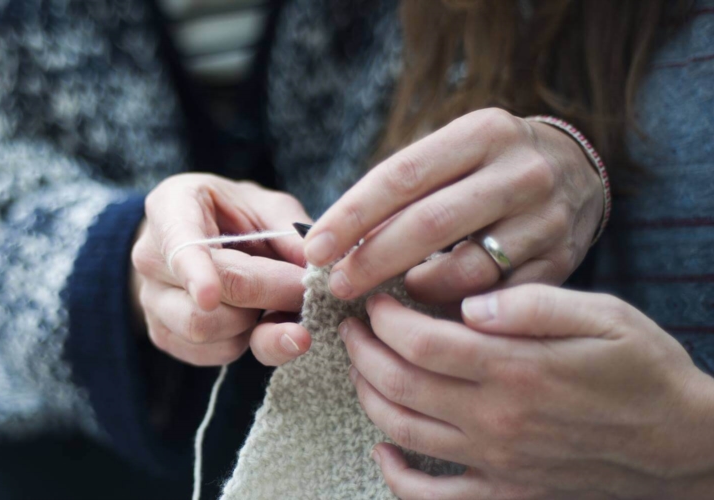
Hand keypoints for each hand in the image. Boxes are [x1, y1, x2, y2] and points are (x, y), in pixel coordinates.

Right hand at [130, 173, 313, 365]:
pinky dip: (246, 343)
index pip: (179, 243)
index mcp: (171, 207)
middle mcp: (150, 256)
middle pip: (206, 297)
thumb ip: (289, 231)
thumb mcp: (266, 206)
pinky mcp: (164, 334)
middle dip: (267, 297)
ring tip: (277, 304)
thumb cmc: (237, 215)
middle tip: (306, 293)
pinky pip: (210, 353)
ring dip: (255, 325)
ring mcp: (152, 300)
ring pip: (205, 330)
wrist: (205, 238)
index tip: (210, 297)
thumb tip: (313, 271)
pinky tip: (257, 321)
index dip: (195, 271)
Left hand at [304, 108, 604, 302]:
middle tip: (336, 286)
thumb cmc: (489, 165)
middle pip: (430, 224)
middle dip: (373, 260)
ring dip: (415, 290)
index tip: (315, 249)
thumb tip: (334, 240)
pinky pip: (498, 299)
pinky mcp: (562, 262)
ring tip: (383, 303)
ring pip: (466, 268)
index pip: (402, 175)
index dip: (352, 215)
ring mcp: (546, 218)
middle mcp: (521, 171)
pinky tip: (427, 319)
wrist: (581, 172)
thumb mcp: (456, 152)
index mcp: (483, 133)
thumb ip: (406, 188)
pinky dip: (455, 311)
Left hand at [340, 285, 713, 498]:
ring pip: (404, 430)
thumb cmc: (644, 371)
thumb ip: (533, 303)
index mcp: (516, 368)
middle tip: (352, 328)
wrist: (683, 447)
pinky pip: (432, 498)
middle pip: (399, 383)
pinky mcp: (505, 494)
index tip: (375, 299)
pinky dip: (396, 475)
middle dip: (362, 350)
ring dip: (368, 396)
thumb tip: (470, 300)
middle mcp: (497, 418)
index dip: (384, 318)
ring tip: (360, 368)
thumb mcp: (604, 316)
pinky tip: (384, 448)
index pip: (420, 341)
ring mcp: (497, 462)